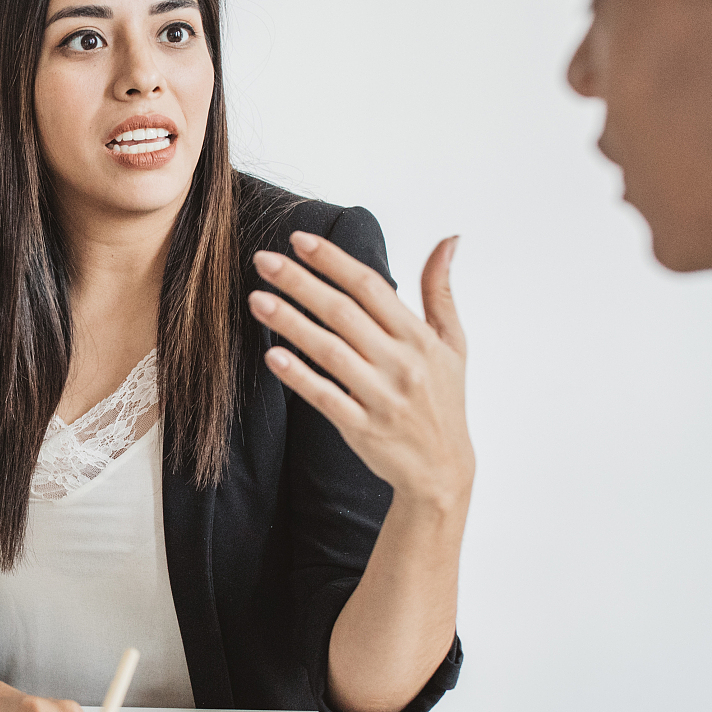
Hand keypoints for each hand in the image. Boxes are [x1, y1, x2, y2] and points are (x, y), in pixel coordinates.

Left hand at [249, 233, 471, 507]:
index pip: (371, 287)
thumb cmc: (444, 400)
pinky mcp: (362, 427)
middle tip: (263, 261)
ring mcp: (381, 396)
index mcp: (420, 338)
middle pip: (343, 313)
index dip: (333, 261)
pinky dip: (299, 376)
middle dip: (301, 282)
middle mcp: (402, 363)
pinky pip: (325, 397)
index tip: (299, 240)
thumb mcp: (454, 345)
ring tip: (257, 300)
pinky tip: (271, 355)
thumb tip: (449, 240)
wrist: (442, 470)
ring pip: (329, 351)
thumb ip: (441, 292)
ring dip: (291, 323)